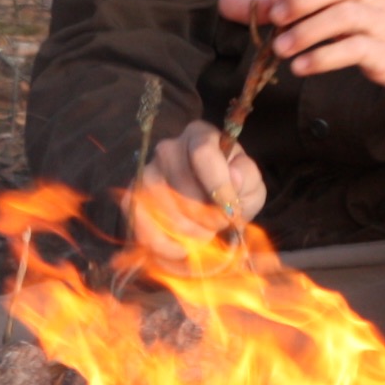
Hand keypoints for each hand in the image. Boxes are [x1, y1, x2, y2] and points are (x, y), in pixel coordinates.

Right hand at [126, 120, 265, 272]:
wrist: (209, 199)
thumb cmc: (232, 188)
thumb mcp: (250, 182)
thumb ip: (247, 178)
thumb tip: (233, 178)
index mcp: (199, 135)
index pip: (203, 153)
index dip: (218, 186)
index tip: (231, 210)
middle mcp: (168, 149)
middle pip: (181, 186)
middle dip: (206, 217)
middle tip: (219, 226)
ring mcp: (147, 173)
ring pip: (162, 208)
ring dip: (188, 233)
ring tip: (204, 236)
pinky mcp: (133, 198)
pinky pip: (140, 224)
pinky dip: (162, 245)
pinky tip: (181, 250)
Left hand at [218, 0, 384, 96]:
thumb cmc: (364, 19)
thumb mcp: (324, 5)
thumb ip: (277, 3)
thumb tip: (225, 3)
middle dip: (301, 0)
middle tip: (274, 20)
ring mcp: (383, 20)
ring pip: (347, 15)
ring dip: (309, 31)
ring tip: (281, 49)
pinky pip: (358, 49)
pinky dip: (326, 57)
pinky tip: (302, 67)